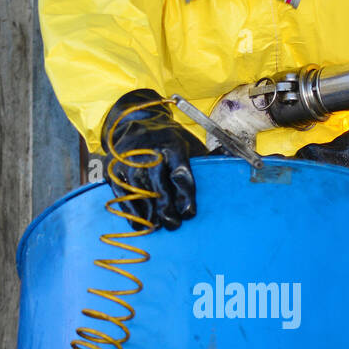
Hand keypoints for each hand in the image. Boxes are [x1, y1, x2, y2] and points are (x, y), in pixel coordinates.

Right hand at [101, 90, 207, 229]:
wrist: (135, 121)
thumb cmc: (169, 140)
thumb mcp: (189, 143)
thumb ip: (208, 157)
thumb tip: (235, 162)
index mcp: (172, 143)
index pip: (180, 171)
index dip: (185, 194)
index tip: (189, 213)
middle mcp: (149, 149)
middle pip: (158, 183)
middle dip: (166, 207)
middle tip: (174, 225)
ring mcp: (128, 157)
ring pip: (139, 189)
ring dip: (148, 211)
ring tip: (157, 226)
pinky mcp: (113, 166)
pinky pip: (121, 191)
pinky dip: (130, 209)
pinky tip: (140, 222)